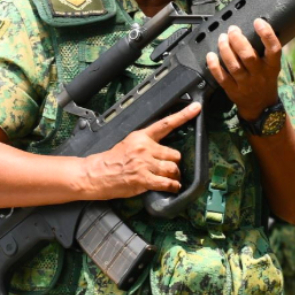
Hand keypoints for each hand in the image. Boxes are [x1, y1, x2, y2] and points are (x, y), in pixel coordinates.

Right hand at [81, 103, 200, 198]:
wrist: (98, 173)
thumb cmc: (112, 160)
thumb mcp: (129, 143)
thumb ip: (146, 143)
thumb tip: (163, 150)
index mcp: (141, 136)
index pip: (166, 124)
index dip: (183, 115)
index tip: (196, 108)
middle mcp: (145, 148)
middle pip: (175, 153)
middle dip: (174, 162)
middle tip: (168, 167)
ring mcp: (145, 164)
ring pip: (173, 168)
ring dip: (174, 175)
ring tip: (169, 178)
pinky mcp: (144, 179)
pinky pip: (167, 183)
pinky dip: (172, 186)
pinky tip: (171, 186)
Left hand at [205, 20, 281, 120]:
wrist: (261, 107)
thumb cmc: (265, 80)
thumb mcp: (271, 67)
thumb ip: (265, 51)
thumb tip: (254, 27)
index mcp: (272, 67)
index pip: (274, 49)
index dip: (266, 34)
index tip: (258, 21)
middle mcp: (259, 75)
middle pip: (248, 56)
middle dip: (238, 40)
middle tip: (232, 29)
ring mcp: (245, 84)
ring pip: (233, 65)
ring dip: (225, 49)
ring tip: (222, 38)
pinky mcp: (233, 90)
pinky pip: (222, 77)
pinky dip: (215, 66)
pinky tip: (210, 55)